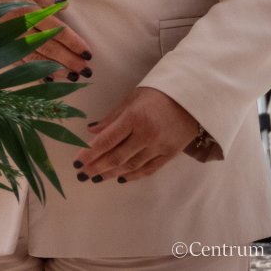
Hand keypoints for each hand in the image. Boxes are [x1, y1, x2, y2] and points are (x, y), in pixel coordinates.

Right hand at [0, 0, 91, 77]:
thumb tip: (62, 6)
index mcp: (25, 8)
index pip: (56, 29)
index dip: (73, 42)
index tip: (87, 52)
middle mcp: (18, 27)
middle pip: (49, 47)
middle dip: (69, 60)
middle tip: (85, 70)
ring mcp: (6, 40)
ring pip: (35, 59)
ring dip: (55, 69)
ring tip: (71, 76)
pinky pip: (18, 63)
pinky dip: (33, 72)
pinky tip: (46, 78)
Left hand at [74, 87, 198, 182]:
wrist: (193, 96)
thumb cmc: (159, 92)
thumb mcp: (132, 98)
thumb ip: (112, 117)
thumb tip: (92, 131)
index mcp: (135, 117)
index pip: (108, 140)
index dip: (91, 153)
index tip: (77, 161)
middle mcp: (147, 134)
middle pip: (117, 157)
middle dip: (97, 166)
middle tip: (82, 174)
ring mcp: (160, 146)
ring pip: (131, 166)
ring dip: (112, 173)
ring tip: (97, 177)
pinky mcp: (170, 154)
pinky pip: (149, 169)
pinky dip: (133, 175)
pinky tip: (121, 178)